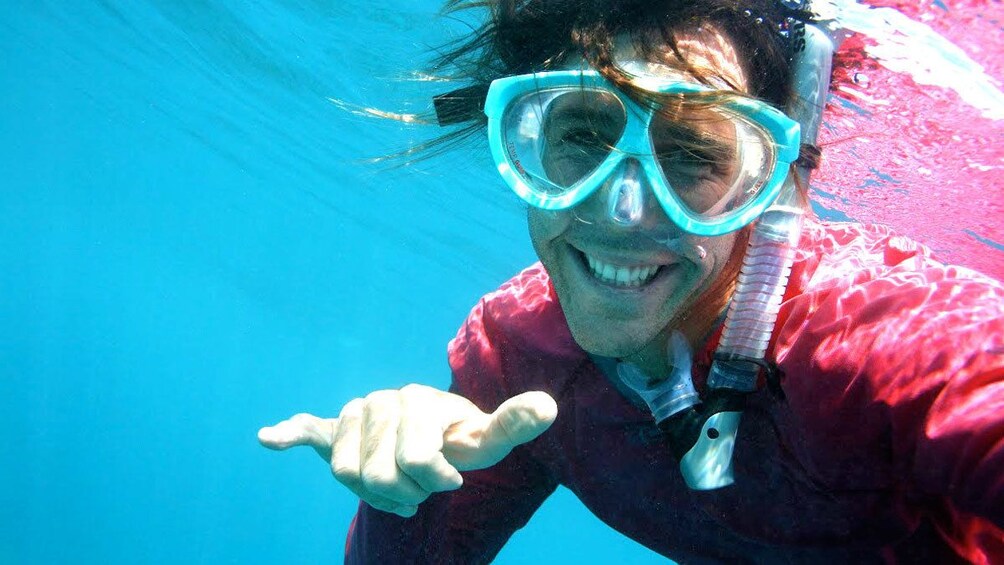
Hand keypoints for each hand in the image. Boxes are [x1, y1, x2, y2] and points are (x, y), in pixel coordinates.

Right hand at [258, 384, 556, 517]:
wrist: (432, 430)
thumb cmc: (460, 440)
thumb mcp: (488, 441)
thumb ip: (514, 424)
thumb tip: (549, 406)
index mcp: (419, 401)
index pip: (416, 459)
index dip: (433, 481)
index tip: (449, 481)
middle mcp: (382, 400)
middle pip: (378, 476)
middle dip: (404, 493)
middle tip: (423, 487)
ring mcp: (355, 414)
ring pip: (346, 476)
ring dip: (375, 495)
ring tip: (398, 486)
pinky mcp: (331, 429)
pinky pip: (308, 429)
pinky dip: (289, 433)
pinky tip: (271, 437)